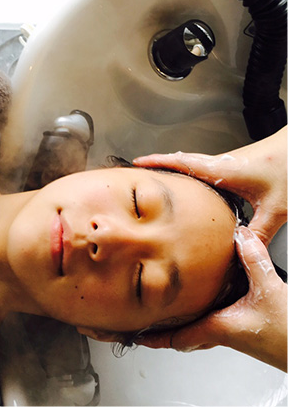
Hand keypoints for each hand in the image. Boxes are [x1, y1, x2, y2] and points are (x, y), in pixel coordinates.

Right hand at [133, 127, 286, 244]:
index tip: (137, 163)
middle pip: (181, 163)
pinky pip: (207, 169)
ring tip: (160, 182)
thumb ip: (259, 233)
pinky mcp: (238, 164)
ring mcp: (230, 162)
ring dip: (175, 169)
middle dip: (159, 167)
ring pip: (194, 165)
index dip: (156, 163)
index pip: (181, 164)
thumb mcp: (276, 208)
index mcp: (223, 170)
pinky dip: (193, 174)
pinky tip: (196, 187)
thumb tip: (243, 250)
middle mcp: (222, 163)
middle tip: (141, 174)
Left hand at [136, 227, 286, 371]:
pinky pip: (214, 325)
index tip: (135, 335)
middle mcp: (222, 334)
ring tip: (165, 314)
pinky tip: (205, 306)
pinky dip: (201, 317)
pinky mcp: (244, 331)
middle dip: (161, 333)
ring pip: (197, 332)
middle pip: (182, 337)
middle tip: (143, 325)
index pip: (176, 337)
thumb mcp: (270, 290)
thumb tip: (241, 236)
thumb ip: (254, 260)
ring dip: (180, 325)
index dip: (152, 337)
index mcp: (219, 327)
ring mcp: (233, 335)